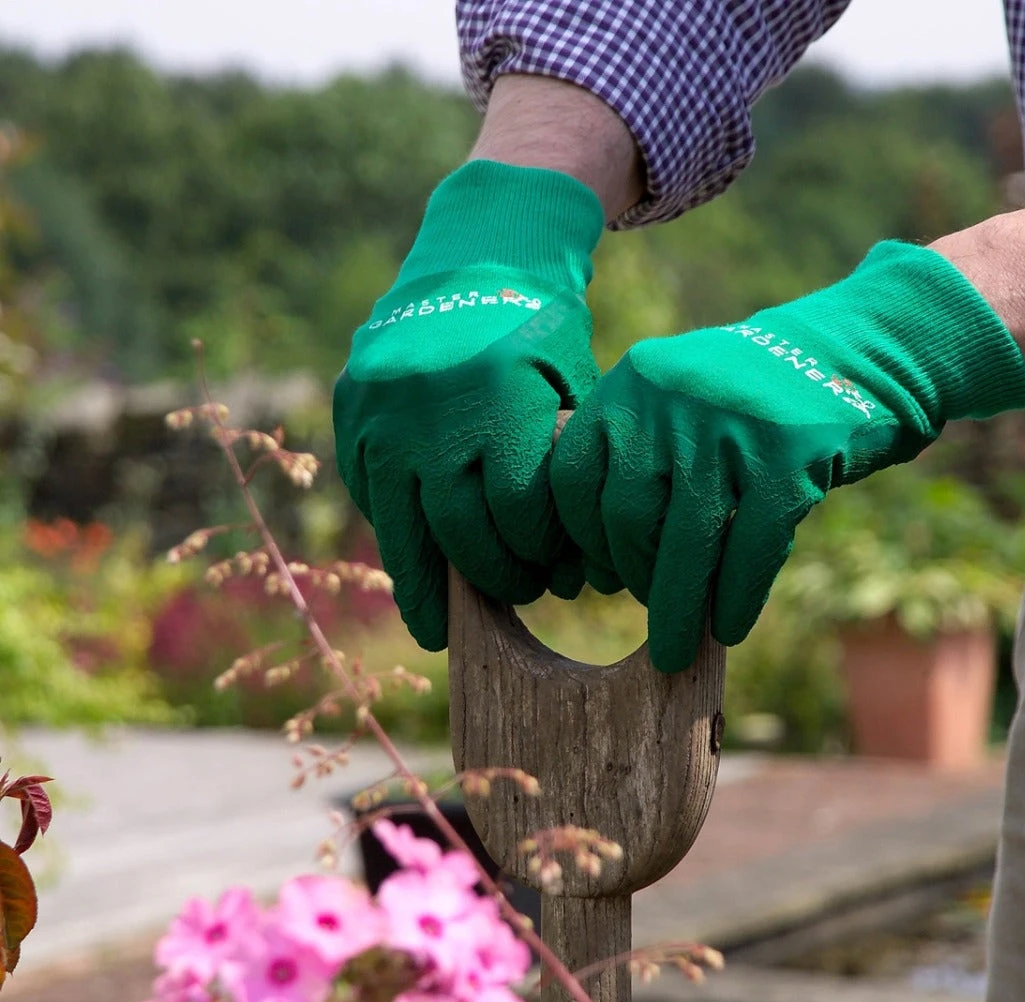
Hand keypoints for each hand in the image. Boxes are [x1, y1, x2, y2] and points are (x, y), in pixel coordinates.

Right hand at [333, 161, 603, 651]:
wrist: (475, 254)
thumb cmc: (544, 333)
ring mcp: (381, 412)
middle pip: (458, 531)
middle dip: (492, 577)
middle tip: (516, 595)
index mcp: (497, 399)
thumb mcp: (575, 387)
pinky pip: (370, 496)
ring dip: (426, 585)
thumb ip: (567, 471)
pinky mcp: (352, 413)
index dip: (538, 552)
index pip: (515, 512)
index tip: (553, 571)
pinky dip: (395, 535)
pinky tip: (417, 566)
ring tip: (442, 625)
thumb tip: (573, 573)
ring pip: (400, 527)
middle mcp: (430, 408)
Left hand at [551, 242, 1024, 672]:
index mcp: (633, 382)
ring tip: (674, 651)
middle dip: (633, 577)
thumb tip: (603, 562)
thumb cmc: (761, 396)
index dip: (582, 537)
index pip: (573, 477)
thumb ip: (638, 453)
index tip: (602, 574)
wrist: (866, 351)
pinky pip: (749, 550)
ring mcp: (731, 426)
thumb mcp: (682, 397)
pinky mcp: (790, 455)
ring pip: (686, 543)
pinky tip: (730, 629)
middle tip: (648, 607)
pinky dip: (736, 598)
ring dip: (676, 609)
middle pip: (626, 516)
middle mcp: (671, 398)